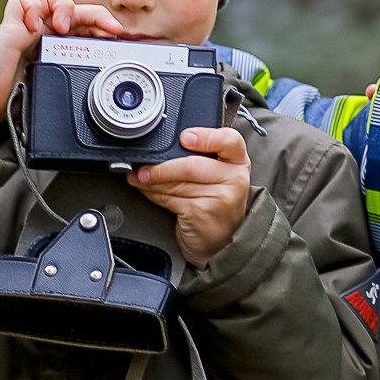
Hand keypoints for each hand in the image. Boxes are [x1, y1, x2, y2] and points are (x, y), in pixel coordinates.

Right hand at [0, 0, 123, 139]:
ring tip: (62, 28)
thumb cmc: (17, 99)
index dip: (102, 23)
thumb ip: (73, 73)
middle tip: (109, 29)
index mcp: (56, 43)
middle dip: (96, 14)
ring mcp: (25, 26)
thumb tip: (104, 75)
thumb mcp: (56, 84)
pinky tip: (33, 26)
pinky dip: (31, 7)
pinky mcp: (9, 27)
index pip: (84, 21)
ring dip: (62, 5)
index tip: (119, 36)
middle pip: (72, 5)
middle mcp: (42, 31)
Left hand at [128, 126, 251, 266]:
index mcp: (238, 162)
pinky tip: (149, 191)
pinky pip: (170, 198)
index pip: (229, 140)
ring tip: (141, 178)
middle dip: (161, 167)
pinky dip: (154, 194)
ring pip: (176, 182)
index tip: (185, 138)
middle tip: (143, 168)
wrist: (222, 243)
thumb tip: (163, 149)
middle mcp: (234, 179)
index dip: (205, 136)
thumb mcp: (219, 177)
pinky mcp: (202, 213)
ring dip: (152, 181)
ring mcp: (220, 198)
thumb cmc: (216, 205)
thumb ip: (201, 158)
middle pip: (191, 165)